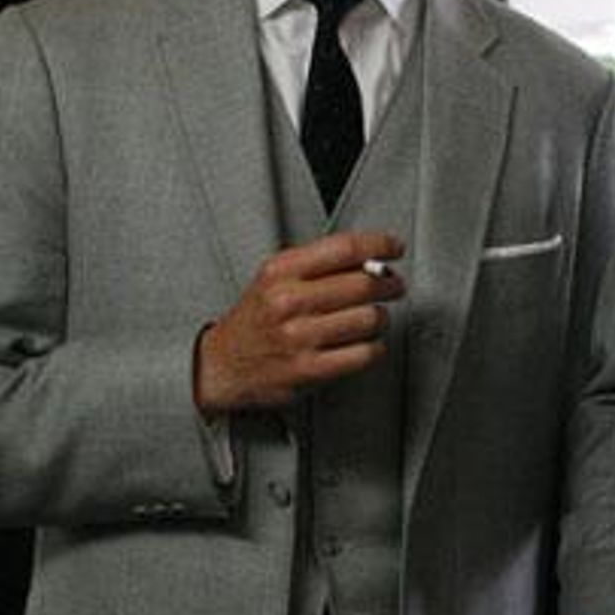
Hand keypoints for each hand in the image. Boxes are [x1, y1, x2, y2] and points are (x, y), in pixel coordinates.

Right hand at [193, 230, 404, 412]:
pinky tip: (367, 343)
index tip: (394, 248)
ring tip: (375, 317)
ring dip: (382, 318)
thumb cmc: (256, 318)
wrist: (220, 365)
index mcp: (281, 271)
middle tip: (394, 285)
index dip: (379, 244)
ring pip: (369, 319)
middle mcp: (288, 301)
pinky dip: (375, 347)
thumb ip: (319, 264)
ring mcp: (298, 337)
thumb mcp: (275, 278)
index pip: (344, 247)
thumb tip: (373, 258)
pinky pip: (364, 354)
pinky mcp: (308, 370)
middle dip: (390, 283)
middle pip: (364, 283)